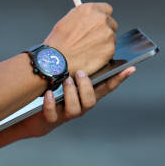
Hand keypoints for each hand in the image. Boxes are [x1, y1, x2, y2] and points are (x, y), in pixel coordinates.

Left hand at [15, 66, 135, 137]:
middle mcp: (80, 106)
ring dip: (71, 93)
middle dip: (86, 87)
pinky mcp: (51, 119)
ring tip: (65, 80)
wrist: (34, 116)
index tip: (130, 68)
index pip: (107, 88)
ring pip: (75, 109)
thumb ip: (78, 66)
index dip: (119, 79)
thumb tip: (87, 46)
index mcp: (86, 95)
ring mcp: (66, 114)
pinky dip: (50, 104)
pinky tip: (48, 93)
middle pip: (92, 101)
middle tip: (79, 73)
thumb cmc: (54, 92)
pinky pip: (53, 115)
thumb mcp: (67, 78)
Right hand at [44, 3, 117, 75]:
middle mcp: (101, 19)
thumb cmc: (58, 43)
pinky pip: (111, 50)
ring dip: (104, 42)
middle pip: (111, 23)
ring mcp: (107, 34)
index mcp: (90, 9)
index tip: (100, 22)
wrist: (58, 61)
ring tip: (89, 49)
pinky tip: (92, 56)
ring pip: (112, 37)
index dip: (102, 16)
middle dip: (104, 30)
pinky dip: (104, 53)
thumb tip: (89, 17)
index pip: (106, 9)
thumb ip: (83, 16)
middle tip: (94, 38)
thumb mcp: (68, 20)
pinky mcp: (110, 49)